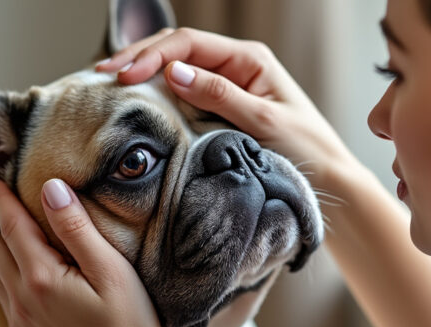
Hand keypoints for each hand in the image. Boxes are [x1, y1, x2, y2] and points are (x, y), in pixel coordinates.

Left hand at [0, 179, 160, 326]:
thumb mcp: (111, 272)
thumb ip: (78, 229)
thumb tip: (52, 190)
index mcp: (41, 277)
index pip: (13, 227)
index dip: (4, 201)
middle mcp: (23, 297)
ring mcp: (22, 318)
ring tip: (2, 226)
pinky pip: (3, 291)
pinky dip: (2, 268)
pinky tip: (14, 266)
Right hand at [96, 27, 359, 187]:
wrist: (327, 180)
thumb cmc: (305, 149)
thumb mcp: (263, 122)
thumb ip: (219, 95)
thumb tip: (173, 72)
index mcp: (248, 59)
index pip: (188, 44)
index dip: (152, 56)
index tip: (123, 75)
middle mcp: (235, 67)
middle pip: (177, 49)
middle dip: (139, 57)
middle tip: (103, 73)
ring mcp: (226, 86)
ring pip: (176, 69)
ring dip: (143, 73)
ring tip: (108, 82)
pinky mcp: (220, 108)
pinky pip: (182, 94)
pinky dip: (156, 95)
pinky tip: (136, 101)